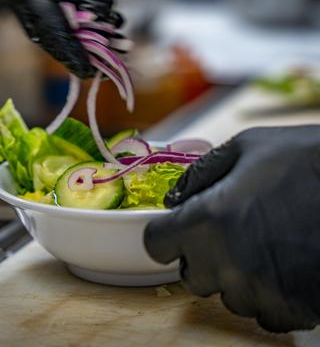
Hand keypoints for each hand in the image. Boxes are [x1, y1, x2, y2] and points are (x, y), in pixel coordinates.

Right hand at [0, 0, 129, 77]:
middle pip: (39, 24)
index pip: (44, 19)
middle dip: (71, 46)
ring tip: (109, 39)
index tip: (88, 70)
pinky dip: (70, 17)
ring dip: (74, 34)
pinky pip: (44, 2)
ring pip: (41, 17)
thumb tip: (97, 36)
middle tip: (100, 61)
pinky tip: (95, 20)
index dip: (67, 50)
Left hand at [144, 126, 319, 331]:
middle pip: (190, 273)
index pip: (156, 244)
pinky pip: (260, 312)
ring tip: (262, 241)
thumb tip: (173, 200)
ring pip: (224, 294)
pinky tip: (283, 262)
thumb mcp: (245, 147)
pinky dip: (265, 292)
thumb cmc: (304, 159)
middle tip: (229, 228)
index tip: (180, 226)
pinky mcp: (294, 309)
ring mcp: (262, 291)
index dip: (166, 233)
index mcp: (208, 220)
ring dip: (234, 273)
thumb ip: (198, 174)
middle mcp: (228, 263)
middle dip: (201, 253)